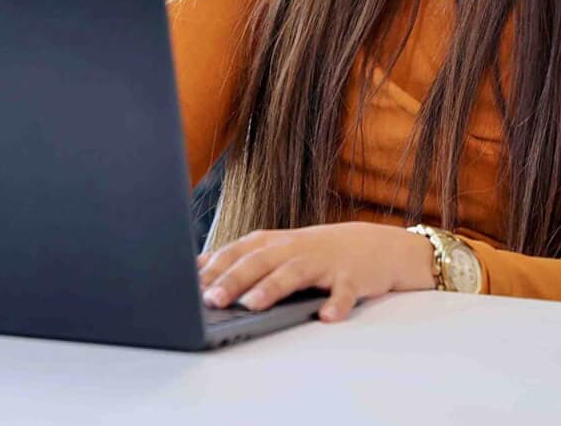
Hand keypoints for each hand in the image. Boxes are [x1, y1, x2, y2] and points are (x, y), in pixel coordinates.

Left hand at [198, 222, 435, 322]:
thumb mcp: (277, 251)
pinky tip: (327, 316)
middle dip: (232, 279)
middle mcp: (294, 248)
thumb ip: (242, 260)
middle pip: (258, 262)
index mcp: (273, 243)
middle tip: (211, 299)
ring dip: (271, 289)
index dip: (213, 268)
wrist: (373, 246)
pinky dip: (336, 303)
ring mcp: (322, 261)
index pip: (236, 252)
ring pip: (293, 273)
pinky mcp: (350, 277)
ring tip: (252, 306)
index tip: (187, 284)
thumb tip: (197, 272)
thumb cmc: (315, 252)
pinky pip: (343, 292)